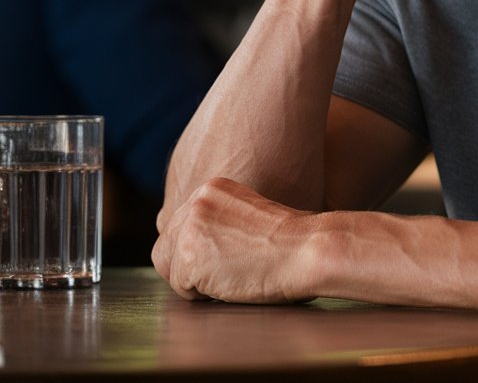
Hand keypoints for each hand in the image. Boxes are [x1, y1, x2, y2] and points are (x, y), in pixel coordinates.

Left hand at [152, 177, 318, 303]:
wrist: (306, 248)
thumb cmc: (289, 240)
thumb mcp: (246, 216)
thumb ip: (217, 222)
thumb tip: (192, 246)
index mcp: (212, 187)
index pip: (179, 226)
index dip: (198, 250)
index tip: (224, 256)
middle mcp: (197, 200)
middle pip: (167, 246)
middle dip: (190, 265)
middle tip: (228, 269)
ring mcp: (191, 227)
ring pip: (170, 267)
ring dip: (195, 279)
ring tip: (232, 273)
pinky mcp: (189, 256)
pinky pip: (180, 288)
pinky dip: (202, 294)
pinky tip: (232, 280)